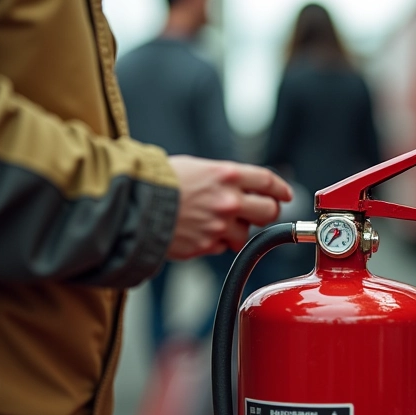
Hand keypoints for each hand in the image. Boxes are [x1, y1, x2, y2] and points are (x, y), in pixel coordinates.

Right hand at [166, 156, 292, 258]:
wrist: (131, 206)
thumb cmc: (156, 182)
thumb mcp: (193, 167)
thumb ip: (220, 178)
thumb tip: (237, 187)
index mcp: (226, 175)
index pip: (267, 181)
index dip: (280, 189)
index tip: (285, 194)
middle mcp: (228, 201)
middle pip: (269, 211)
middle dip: (268, 213)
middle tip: (261, 213)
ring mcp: (219, 226)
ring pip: (246, 234)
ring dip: (237, 231)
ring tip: (216, 223)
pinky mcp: (207, 246)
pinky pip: (222, 247)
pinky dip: (215, 242)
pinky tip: (198, 232)